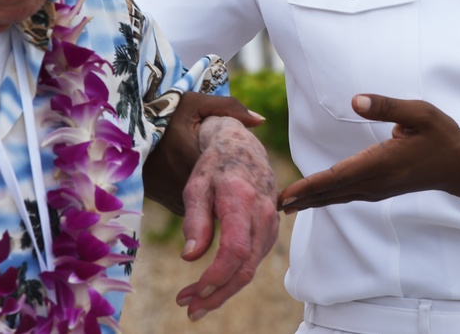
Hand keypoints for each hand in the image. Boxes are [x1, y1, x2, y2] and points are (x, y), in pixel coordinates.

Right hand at [143, 91, 265, 214]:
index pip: (227, 179)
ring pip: (207, 205)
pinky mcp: (167, 202)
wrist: (125, 129)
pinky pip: (193, 207)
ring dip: (216, 196)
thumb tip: (260, 121)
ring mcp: (173, 196)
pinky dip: (201, 200)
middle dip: (231, 189)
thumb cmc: (164, 112)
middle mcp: (182, 183)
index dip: (241, 176)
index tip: (249, 171)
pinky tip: (206, 185)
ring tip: (223, 178)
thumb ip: (229, 108)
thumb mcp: (195, 103)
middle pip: (220, 196)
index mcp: (193, 158)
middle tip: (240, 175)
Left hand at [175, 116, 278, 320]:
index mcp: (241, 200)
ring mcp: (270, 225)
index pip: (235, 250)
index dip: (216, 277)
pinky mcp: (270, 232)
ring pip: (251, 269)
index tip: (193, 292)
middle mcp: (262, 215)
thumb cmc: (215, 166)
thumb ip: (194, 220)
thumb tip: (189, 256)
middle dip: (217, 294)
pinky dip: (234, 278)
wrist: (245, 149)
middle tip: (189, 310)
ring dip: (223, 290)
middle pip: (245, 268)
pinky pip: (254, 261)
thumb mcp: (196, 186)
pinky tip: (213, 285)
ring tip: (194, 302)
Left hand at [278, 93, 459, 212]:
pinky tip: (316, 199)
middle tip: (272, 205)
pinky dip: (328, 198)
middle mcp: (376, 181)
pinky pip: (348, 195)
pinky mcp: (381, 190)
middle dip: (302, 198)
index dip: (310, 185)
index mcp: (382, 163)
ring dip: (312, 200)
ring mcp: (379, 189)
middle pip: (332, 192)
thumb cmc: (441, 136)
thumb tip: (355, 100)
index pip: (338, 176)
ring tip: (287, 205)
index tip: (287, 194)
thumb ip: (386, 106)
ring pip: (339, 196)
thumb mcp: (419, 113)